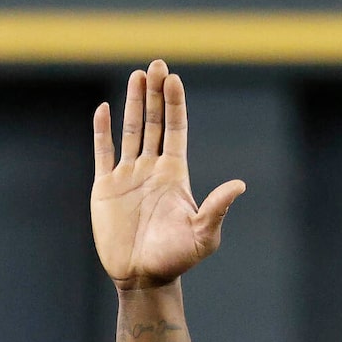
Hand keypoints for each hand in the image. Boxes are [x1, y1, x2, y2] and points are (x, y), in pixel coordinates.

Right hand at [91, 60, 248, 288]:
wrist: (143, 277)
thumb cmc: (177, 259)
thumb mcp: (203, 235)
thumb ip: (217, 208)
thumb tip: (239, 185)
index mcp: (175, 174)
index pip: (176, 129)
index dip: (175, 103)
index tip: (173, 78)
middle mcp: (151, 169)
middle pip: (155, 122)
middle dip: (155, 93)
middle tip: (156, 64)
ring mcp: (128, 176)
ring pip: (131, 131)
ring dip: (134, 103)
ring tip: (136, 75)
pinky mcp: (105, 188)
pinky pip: (103, 153)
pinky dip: (102, 131)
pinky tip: (104, 108)